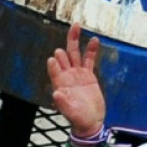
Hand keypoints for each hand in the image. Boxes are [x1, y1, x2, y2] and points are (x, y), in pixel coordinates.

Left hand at [47, 23, 104, 137]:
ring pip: (75, 53)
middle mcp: (67, 76)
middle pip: (64, 57)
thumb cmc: (79, 119)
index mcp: (60, 85)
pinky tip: (94, 40)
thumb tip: (56, 94)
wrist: (90, 121)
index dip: (54, 66)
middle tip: (67, 37)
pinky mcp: (88, 75)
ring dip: (74, 40)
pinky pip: (89, 59)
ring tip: (76, 25)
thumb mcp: (71, 113)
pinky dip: (91, 49)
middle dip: (64, 49)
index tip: (53, 59)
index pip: (54, 71)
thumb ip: (63, 104)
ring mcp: (77, 74)